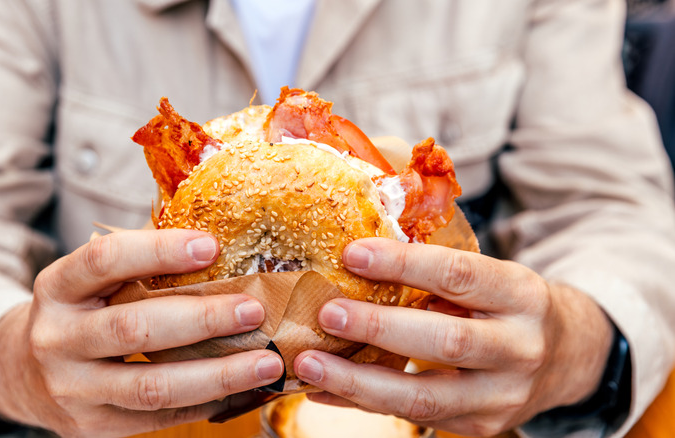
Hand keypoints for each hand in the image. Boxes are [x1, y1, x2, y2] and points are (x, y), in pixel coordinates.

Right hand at [0, 229, 283, 436]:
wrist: (24, 371)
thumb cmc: (81, 311)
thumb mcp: (91, 280)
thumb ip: (139, 263)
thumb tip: (221, 247)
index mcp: (58, 287)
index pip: (105, 260)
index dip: (159, 251)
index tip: (212, 246)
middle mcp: (57, 338)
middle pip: (134, 328)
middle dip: (202, 319)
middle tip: (254, 310)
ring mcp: (72, 388)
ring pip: (151, 385)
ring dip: (217, 374)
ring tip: (266, 363)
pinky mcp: (92, 426)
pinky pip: (157, 418)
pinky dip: (206, 404)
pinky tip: (243, 390)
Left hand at [293, 238, 613, 435]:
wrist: (567, 356)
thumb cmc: (509, 305)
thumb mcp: (492, 277)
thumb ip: (440, 273)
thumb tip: (356, 259)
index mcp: (520, 295)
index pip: (459, 274)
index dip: (403, 264)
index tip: (352, 254)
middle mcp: (519, 348)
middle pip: (445, 341)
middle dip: (378, 327)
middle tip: (327, 312)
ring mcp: (501, 396)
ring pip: (424, 397)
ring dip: (358, 382)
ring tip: (310, 364)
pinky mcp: (480, 426)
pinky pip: (413, 417)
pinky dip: (361, 404)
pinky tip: (323, 390)